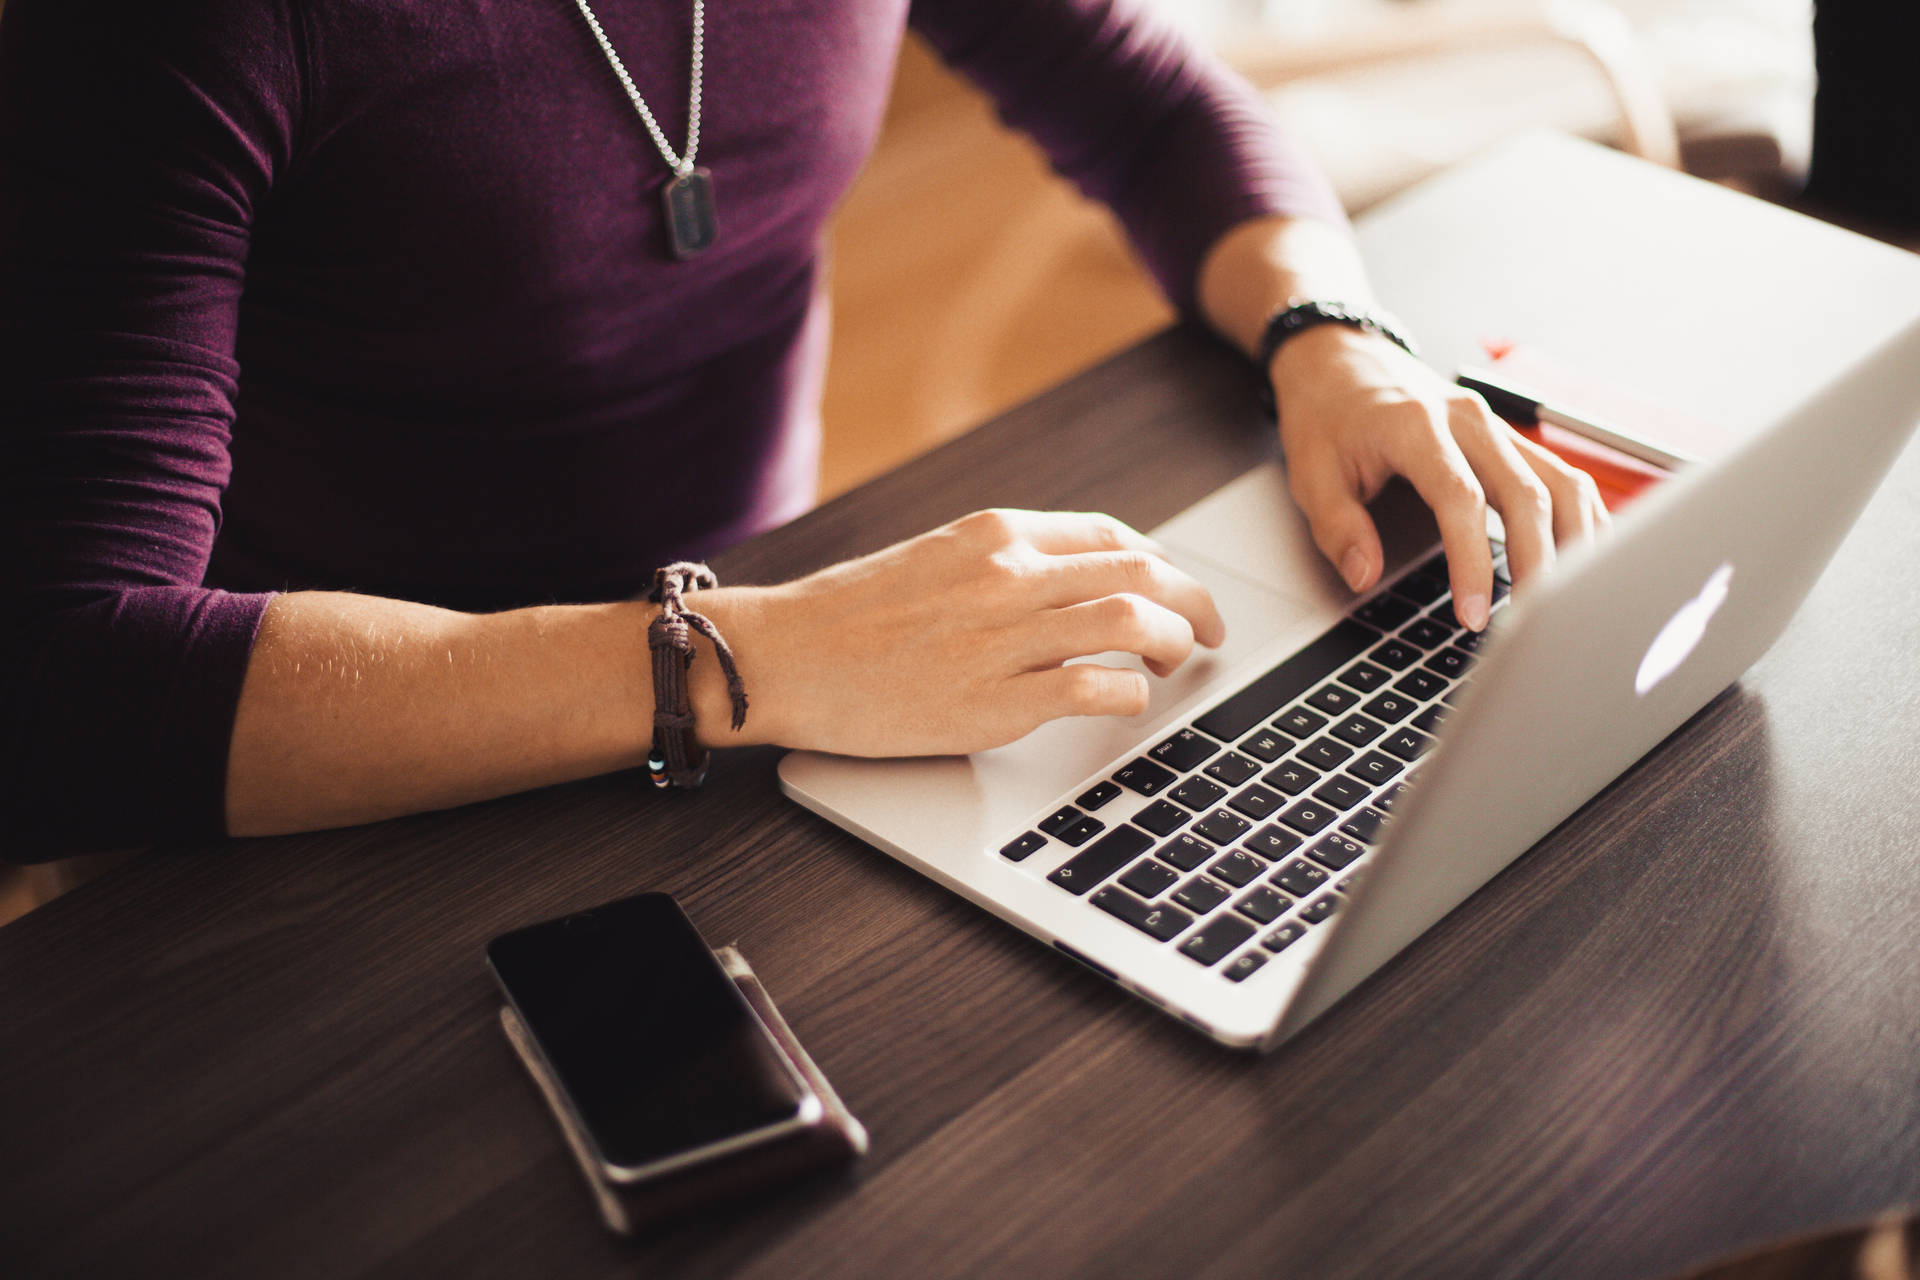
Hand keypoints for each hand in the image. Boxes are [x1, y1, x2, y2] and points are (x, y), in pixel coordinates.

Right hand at [692, 509, 1226, 756]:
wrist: (782, 656)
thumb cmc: (846, 615)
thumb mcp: (933, 558)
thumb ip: (1000, 564)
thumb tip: (1067, 581)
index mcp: (995, 534)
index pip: (1110, 533)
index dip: (1160, 562)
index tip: (1176, 588)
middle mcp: (1009, 576)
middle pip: (1141, 571)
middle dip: (1194, 602)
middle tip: (1209, 633)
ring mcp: (1005, 638)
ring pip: (1133, 621)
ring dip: (1174, 644)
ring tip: (1173, 667)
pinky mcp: (995, 702)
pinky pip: (1096, 688)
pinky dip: (1131, 692)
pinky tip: (1129, 700)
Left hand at [1270, 325, 1608, 628]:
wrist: (1342, 359)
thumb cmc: (1327, 414)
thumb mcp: (1309, 471)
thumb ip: (1337, 528)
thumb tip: (1365, 577)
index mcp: (1416, 426)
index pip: (1461, 499)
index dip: (1473, 562)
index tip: (1473, 614)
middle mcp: (1468, 420)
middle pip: (1528, 494)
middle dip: (1538, 564)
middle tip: (1532, 621)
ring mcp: (1497, 426)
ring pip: (1561, 483)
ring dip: (1574, 543)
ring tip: (1569, 600)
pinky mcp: (1510, 438)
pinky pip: (1563, 476)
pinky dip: (1582, 518)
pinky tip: (1586, 558)